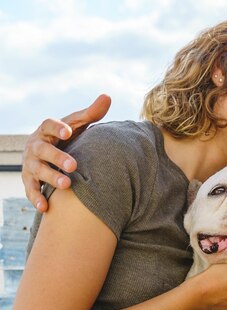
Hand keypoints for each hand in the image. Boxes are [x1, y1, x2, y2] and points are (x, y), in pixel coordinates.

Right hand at [22, 94, 110, 211]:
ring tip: (67, 185)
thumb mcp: (77, 125)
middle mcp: (36, 146)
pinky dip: (37, 198)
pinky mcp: (30, 180)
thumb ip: (91, 113)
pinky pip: (31, 190)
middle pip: (43, 150)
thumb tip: (108, 96)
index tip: (68, 131)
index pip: (49, 125)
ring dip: (50, 177)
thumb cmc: (66, 138)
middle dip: (57, 158)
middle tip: (74, 166)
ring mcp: (31, 164)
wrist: (47, 155)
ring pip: (37, 171)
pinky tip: (46, 207)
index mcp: (47, 130)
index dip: (57, 127)